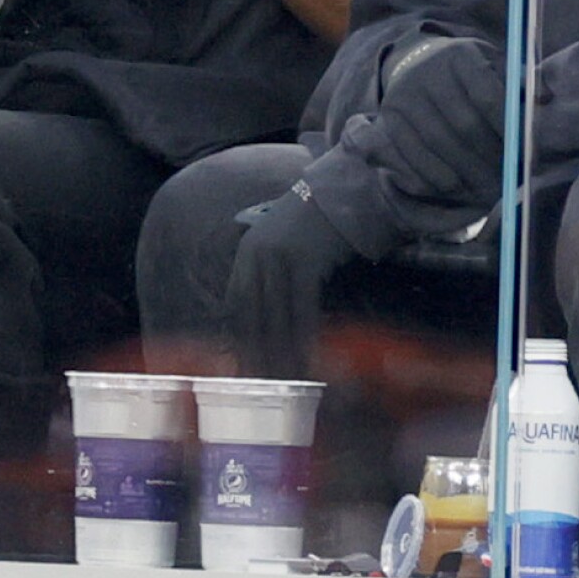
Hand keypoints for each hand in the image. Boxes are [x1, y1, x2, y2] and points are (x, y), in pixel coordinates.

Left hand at [227, 179, 358, 378]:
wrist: (342, 191)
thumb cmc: (317, 222)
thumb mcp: (281, 244)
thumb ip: (269, 274)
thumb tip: (269, 318)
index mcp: (247, 254)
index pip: (236, 306)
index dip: (238, 340)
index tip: (243, 368)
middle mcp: (257, 256)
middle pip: (252, 315)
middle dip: (256, 353)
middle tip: (261, 385)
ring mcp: (280, 257)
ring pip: (276, 316)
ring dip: (280, 352)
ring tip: (285, 381)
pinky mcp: (305, 259)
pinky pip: (302, 306)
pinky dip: (303, 334)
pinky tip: (307, 354)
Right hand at [343, 37, 506, 207]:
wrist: (417, 64)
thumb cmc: (470, 73)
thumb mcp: (495, 65)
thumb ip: (522, 82)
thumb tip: (545, 98)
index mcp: (460, 55)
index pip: (487, 96)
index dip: (506, 128)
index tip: (522, 151)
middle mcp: (426, 71)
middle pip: (463, 124)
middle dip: (489, 156)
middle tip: (507, 179)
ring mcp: (402, 95)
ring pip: (438, 144)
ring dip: (466, 172)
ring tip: (487, 190)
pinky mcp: (387, 118)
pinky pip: (411, 155)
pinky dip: (435, 177)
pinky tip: (456, 189)